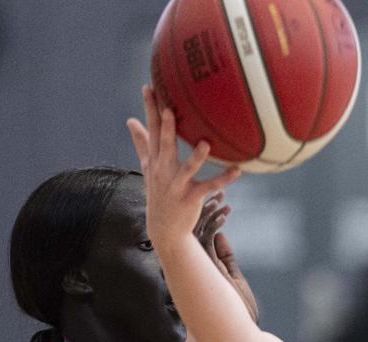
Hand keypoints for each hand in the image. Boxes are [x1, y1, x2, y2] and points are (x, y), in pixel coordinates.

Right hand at [126, 85, 239, 253]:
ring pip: (187, 168)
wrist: (164, 228)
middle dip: (165, 128)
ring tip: (206, 143)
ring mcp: (176, 185)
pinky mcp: (191, 198)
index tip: (149, 87)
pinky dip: (223, 179)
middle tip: (169, 108)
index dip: (150, 109)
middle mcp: (163, 171)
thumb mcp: (148, 167)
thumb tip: (130, 120)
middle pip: (164, 146)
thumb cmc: (159, 191)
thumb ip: (142, 143)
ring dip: (196, 157)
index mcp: (154, 160)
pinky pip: (209, 187)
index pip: (150, 130)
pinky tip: (237, 170)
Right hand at [194, 193, 258, 323]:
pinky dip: (216, 224)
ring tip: (224, 198)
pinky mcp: (207, 266)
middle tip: (218, 191)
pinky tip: (226, 214)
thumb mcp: (233, 276)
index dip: (206, 214)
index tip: (218, 199)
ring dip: (211, 212)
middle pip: (192, 228)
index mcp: (201, 264)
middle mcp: (196, 263)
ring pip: (198, 230)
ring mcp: (200, 265)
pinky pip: (207, 239)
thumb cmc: (239, 307)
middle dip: (204, 208)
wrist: (240, 329)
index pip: (197, 233)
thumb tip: (220, 235)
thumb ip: (225, 256)